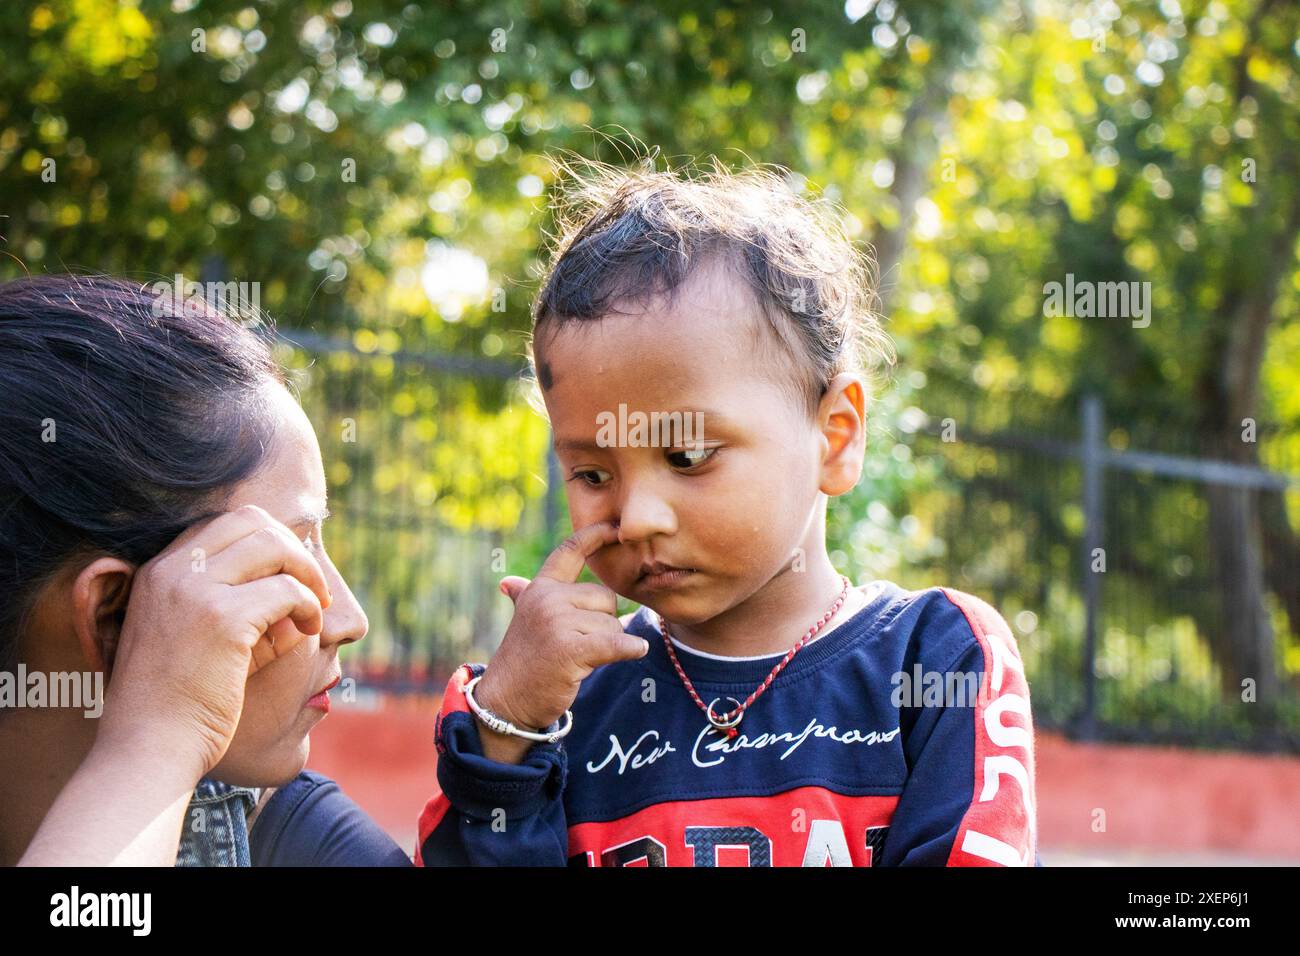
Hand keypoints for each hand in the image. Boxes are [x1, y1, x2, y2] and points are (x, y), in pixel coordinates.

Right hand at [97, 504, 332, 779]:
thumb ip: (226, 602)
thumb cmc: (174, 704)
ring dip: (307, 573)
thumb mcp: (187, 637)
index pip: (224, 524)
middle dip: (292, 548)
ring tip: (316, 608)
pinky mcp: (222, 619)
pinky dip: (309, 606)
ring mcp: (194, 591)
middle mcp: (171, 571)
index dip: (268, 541)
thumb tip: (290, 583)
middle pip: (251, 521)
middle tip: (313, 586)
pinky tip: (310, 629)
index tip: (289, 574)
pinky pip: (287, 590)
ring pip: (273, 546)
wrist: (148, 749)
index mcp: (156, 571)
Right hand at [473, 521, 646, 755]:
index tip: (615, 527)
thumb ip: (524, 596)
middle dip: (603, 622)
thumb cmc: (523, 661)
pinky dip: (630, 649)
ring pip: (612, 623)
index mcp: (540, 588)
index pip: (570, 551)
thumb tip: (509, 582)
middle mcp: (547, 598)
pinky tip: (636, 651)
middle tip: (578, 645)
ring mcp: (557, 622)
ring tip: (577, 659)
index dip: (595, 535)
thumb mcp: (524, 621)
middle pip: (606, 598)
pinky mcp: (570, 649)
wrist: (505, 701)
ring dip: (605, 644)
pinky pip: (615, 642)